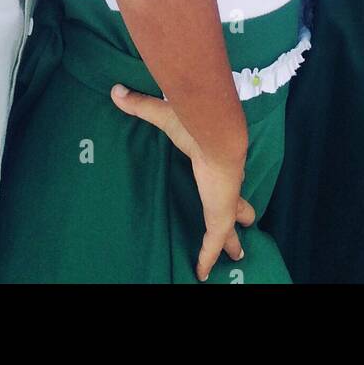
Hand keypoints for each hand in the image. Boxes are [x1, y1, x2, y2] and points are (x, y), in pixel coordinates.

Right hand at [111, 85, 253, 280]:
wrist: (219, 136)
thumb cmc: (196, 124)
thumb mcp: (164, 115)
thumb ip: (141, 105)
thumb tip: (116, 90)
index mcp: (216, 161)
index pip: (222, 176)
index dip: (224, 183)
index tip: (223, 183)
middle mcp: (225, 185)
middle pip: (237, 205)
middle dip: (242, 215)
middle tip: (246, 222)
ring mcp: (225, 204)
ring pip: (230, 229)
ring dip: (232, 242)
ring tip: (237, 255)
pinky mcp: (220, 218)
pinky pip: (212, 244)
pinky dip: (207, 259)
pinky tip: (203, 274)